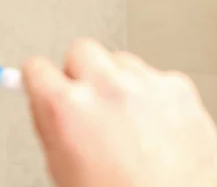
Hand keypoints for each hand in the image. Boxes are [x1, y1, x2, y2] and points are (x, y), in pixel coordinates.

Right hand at [21, 39, 216, 186]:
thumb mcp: (63, 168)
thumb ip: (51, 123)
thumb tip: (42, 94)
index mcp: (69, 109)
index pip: (37, 67)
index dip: (41, 79)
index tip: (47, 82)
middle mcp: (108, 88)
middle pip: (83, 49)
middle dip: (81, 71)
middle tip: (90, 100)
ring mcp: (147, 84)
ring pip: (123, 62)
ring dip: (121, 83)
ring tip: (129, 122)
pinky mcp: (179, 87)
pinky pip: (158, 78)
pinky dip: (155, 96)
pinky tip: (157, 126)